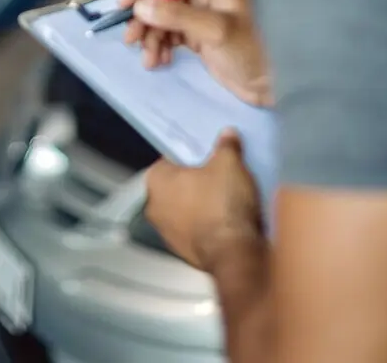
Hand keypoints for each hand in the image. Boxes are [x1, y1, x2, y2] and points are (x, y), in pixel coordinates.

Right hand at [118, 0, 271, 105]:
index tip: (125, 5)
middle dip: (144, 18)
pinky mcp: (198, 37)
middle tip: (131, 40)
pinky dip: (159, 47)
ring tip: (149, 60)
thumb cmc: (251, 51)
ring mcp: (200, 16)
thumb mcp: (214, 31)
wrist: (273, 86)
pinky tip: (159, 61)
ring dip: (151, 37)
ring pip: (161, 18)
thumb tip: (140, 6)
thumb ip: (177, 16)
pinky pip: (169, 35)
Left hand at [145, 131, 265, 271]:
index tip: (209, 155)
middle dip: (196, 181)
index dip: (192, 155)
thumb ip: (226, 146)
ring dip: (202, 205)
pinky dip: (208, 225)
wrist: (233, 253)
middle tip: (220, 174)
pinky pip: (197, 230)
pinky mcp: (184, 253)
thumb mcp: (229, 164)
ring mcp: (167, 234)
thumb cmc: (222, 201)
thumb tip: (227, 134)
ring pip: (186, 210)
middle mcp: (153, 207)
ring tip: (227, 197)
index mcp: (155, 180)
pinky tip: (227, 220)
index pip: (170, 159)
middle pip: (177, 186)